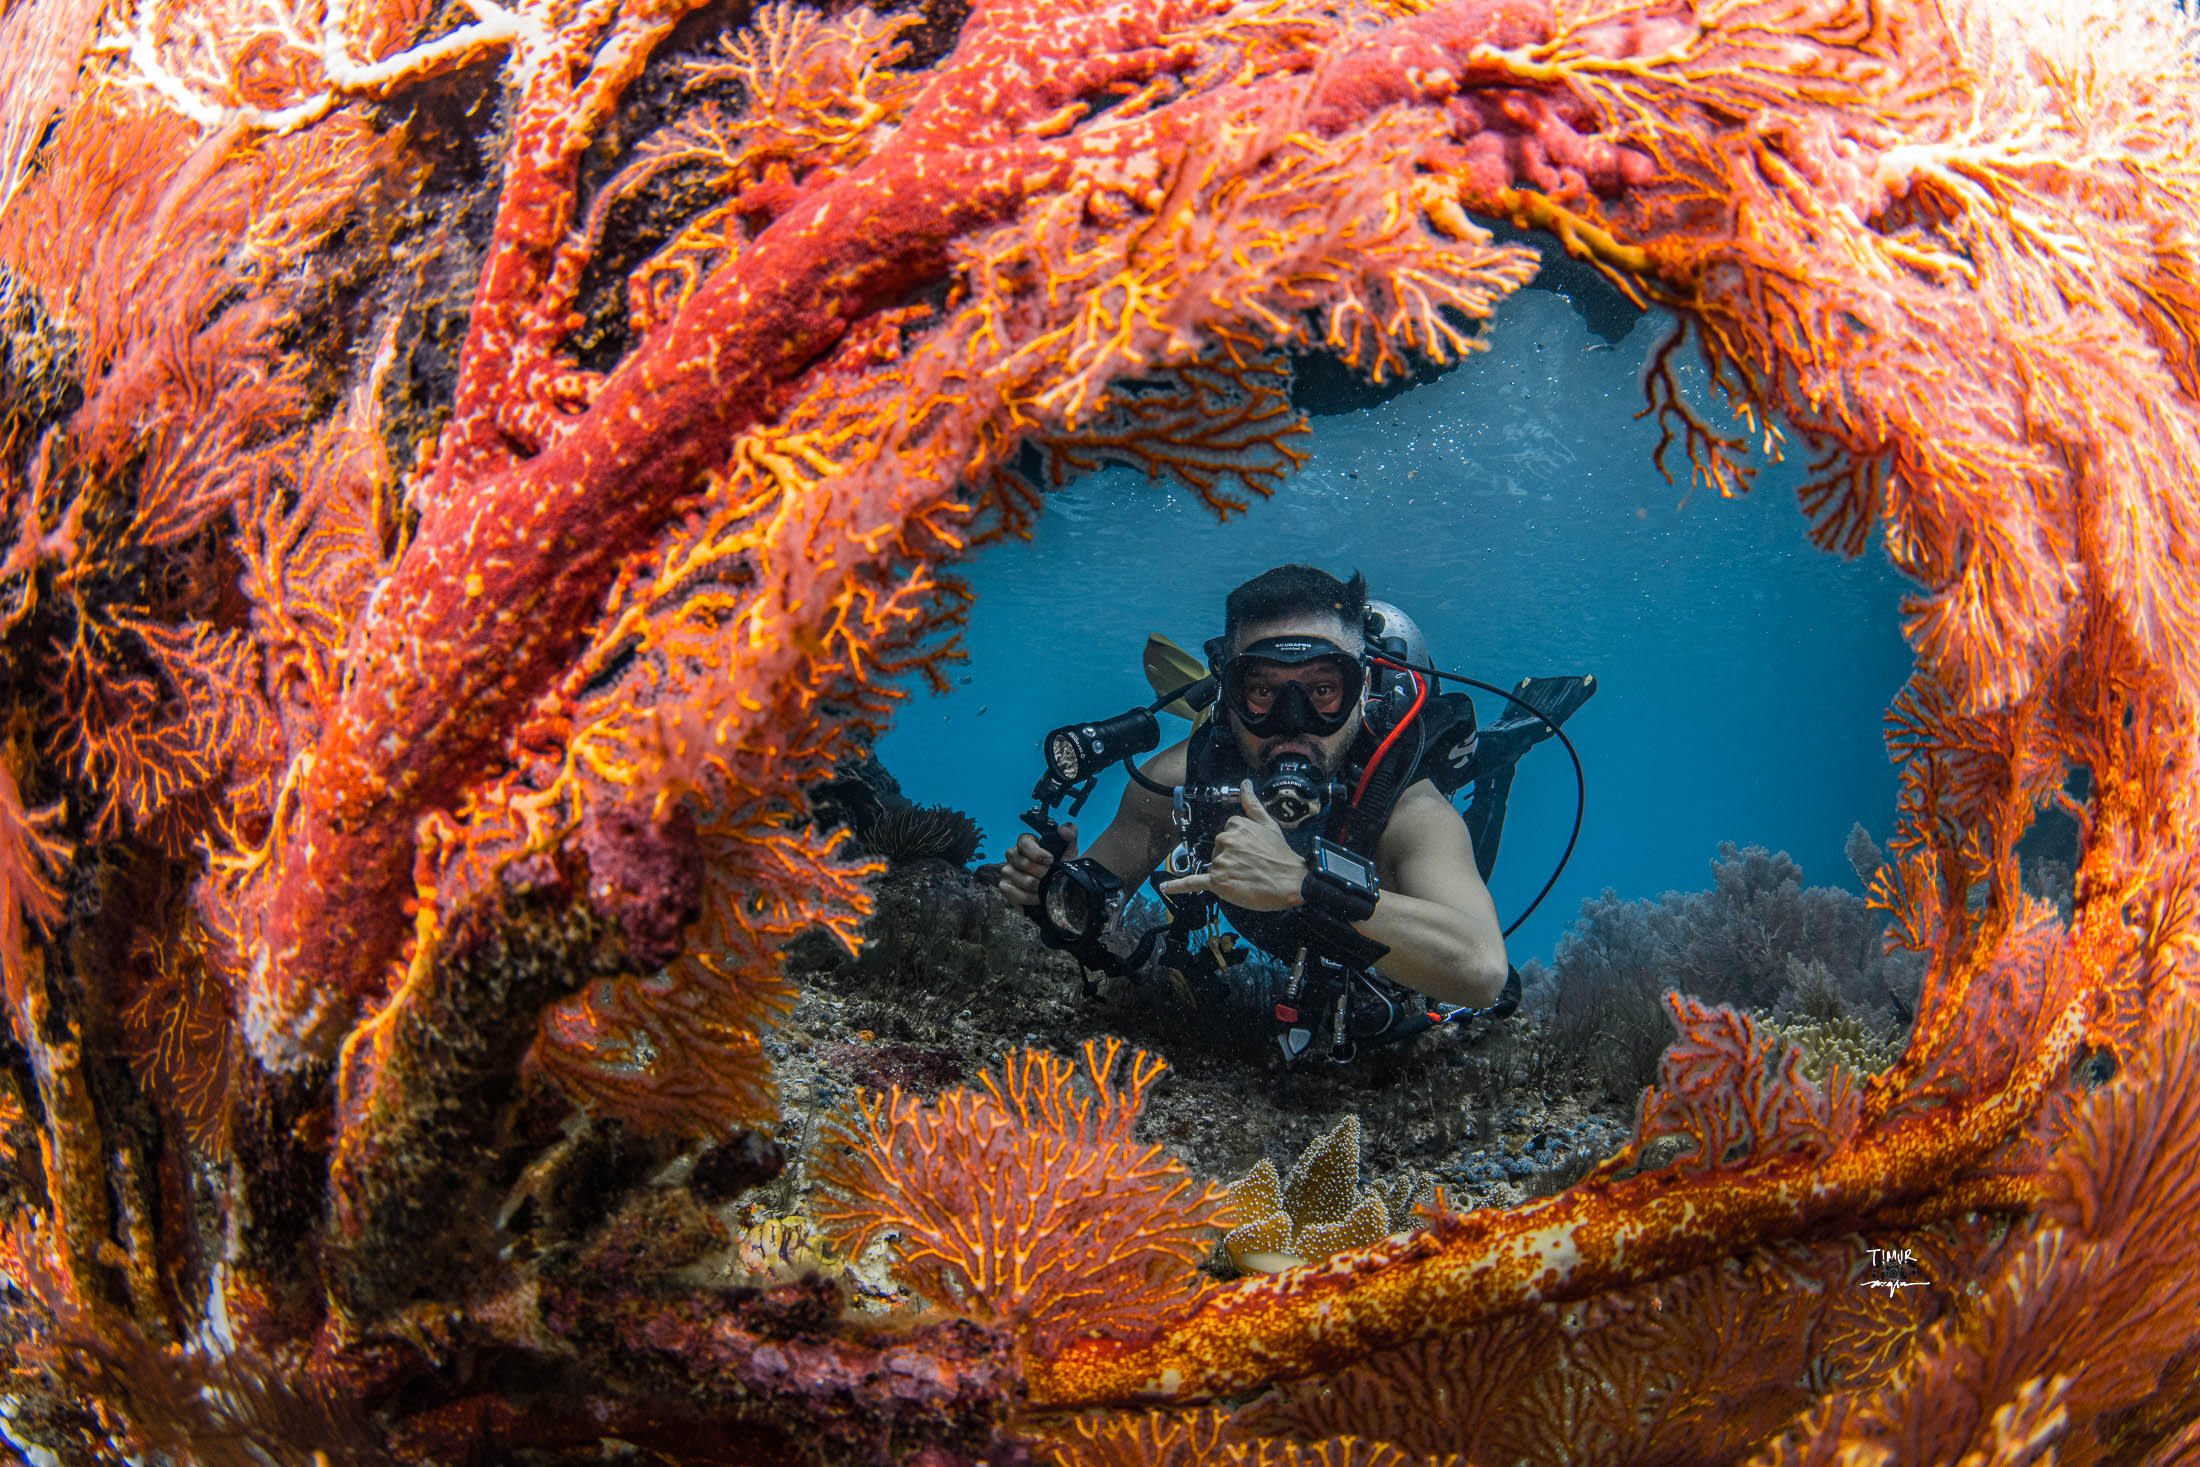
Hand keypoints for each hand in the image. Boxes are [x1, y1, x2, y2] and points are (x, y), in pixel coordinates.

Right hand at [998, 821, 1075, 907]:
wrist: (1060, 890)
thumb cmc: (1061, 868)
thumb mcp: (1069, 850)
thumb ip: (1069, 835)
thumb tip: (1064, 829)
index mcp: (1026, 843)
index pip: (1023, 842)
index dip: (1036, 852)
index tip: (1050, 859)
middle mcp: (1013, 856)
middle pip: (1022, 863)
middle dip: (1042, 872)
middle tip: (1051, 876)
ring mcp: (1008, 872)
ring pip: (1021, 880)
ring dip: (1038, 886)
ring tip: (1047, 887)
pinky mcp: (1005, 888)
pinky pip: (1015, 894)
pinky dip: (1030, 898)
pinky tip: (1039, 897)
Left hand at [1157, 780, 1306, 911]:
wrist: (1292, 882)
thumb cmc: (1282, 856)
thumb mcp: (1269, 824)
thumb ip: (1252, 804)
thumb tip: (1245, 784)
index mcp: (1235, 825)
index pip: (1226, 835)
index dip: (1238, 847)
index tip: (1252, 854)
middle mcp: (1225, 840)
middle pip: (1217, 851)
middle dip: (1231, 860)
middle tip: (1252, 868)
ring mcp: (1220, 862)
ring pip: (1214, 867)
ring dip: (1227, 874)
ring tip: (1247, 879)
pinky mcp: (1218, 882)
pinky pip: (1193, 881)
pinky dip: (1178, 885)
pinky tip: (1165, 887)